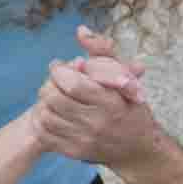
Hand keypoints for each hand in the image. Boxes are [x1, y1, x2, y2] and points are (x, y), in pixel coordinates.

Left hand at [33, 28, 157, 167]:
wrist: (138, 149)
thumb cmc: (131, 107)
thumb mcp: (125, 77)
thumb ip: (103, 51)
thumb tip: (80, 31)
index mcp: (111, 103)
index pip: (72, 83)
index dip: (59, 71)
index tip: (59, 67)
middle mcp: (97, 124)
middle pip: (54, 98)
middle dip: (49, 84)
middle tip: (55, 81)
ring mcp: (84, 140)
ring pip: (46, 116)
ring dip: (45, 102)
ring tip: (54, 96)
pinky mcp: (75, 152)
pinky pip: (46, 134)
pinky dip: (44, 121)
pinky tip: (53, 113)